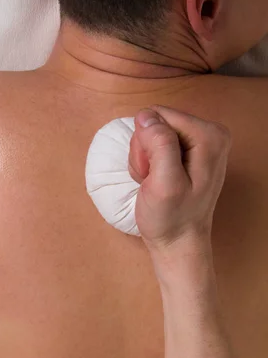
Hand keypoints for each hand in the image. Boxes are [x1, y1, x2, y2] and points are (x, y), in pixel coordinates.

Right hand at [129, 106, 230, 252]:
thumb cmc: (171, 218)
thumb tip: (147, 116)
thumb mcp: (163, 183)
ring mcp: (201, 141)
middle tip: (153, 178)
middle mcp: (211, 133)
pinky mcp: (190, 150)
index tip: (154, 172)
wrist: (178, 241)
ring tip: (155, 182)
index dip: (147, 144)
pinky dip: (150, 162)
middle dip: (146, 151)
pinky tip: (157, 180)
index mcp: (210, 136)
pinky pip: (156, 142)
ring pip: (152, 132)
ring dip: (145, 158)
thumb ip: (159, 145)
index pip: (159, 116)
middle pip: (156, 122)